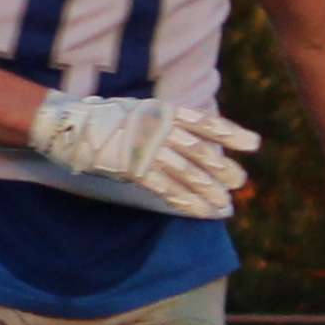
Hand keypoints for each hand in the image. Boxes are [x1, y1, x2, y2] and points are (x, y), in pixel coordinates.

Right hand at [25, 91, 259, 218]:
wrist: (71, 124)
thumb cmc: (107, 118)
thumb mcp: (142, 111)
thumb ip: (166, 122)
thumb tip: (193, 136)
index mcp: (165, 112)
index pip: (206, 123)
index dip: (231, 133)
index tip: (254, 145)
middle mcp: (161, 129)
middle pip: (201, 151)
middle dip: (222, 169)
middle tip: (240, 183)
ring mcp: (147, 149)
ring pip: (186, 173)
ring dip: (207, 192)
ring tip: (224, 206)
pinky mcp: (133, 168)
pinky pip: (164, 188)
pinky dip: (182, 201)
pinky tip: (196, 212)